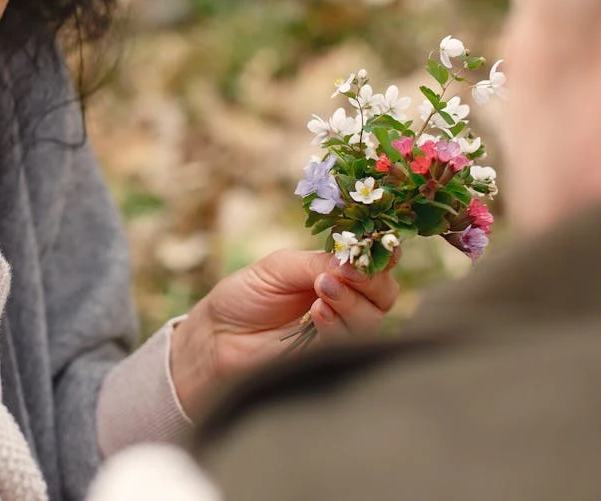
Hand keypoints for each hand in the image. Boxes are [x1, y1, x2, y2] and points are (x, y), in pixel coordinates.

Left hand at [169, 250, 398, 418]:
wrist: (216, 336)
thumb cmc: (244, 297)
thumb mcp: (279, 267)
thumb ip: (317, 262)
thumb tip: (351, 261)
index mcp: (336, 274)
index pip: (372, 263)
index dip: (381, 252)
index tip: (376, 243)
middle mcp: (346, 302)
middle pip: (384, 293)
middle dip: (371, 279)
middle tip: (346, 272)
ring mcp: (339, 331)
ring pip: (373, 319)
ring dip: (353, 301)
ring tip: (323, 289)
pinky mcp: (327, 358)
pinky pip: (349, 343)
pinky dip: (337, 323)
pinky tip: (317, 312)